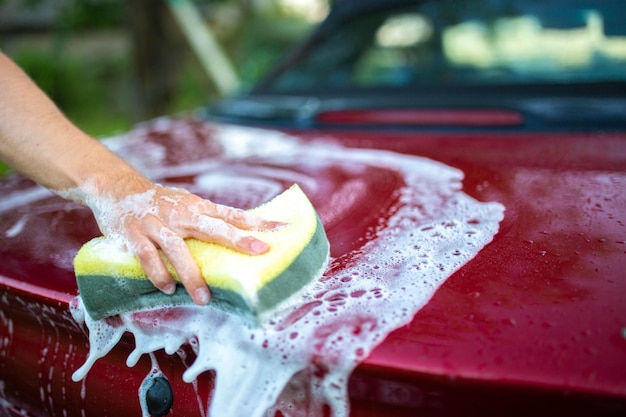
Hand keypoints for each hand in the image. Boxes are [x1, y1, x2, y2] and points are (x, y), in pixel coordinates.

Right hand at [65, 176, 282, 304]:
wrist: (117, 187)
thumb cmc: (160, 202)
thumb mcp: (187, 204)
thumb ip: (209, 219)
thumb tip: (242, 235)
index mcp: (197, 207)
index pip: (232, 214)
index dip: (257, 221)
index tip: (283, 228)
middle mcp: (181, 213)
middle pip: (214, 227)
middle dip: (238, 239)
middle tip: (260, 252)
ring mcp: (157, 223)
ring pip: (178, 249)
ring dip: (191, 274)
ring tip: (204, 298)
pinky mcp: (135, 234)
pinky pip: (148, 256)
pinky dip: (158, 274)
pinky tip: (168, 288)